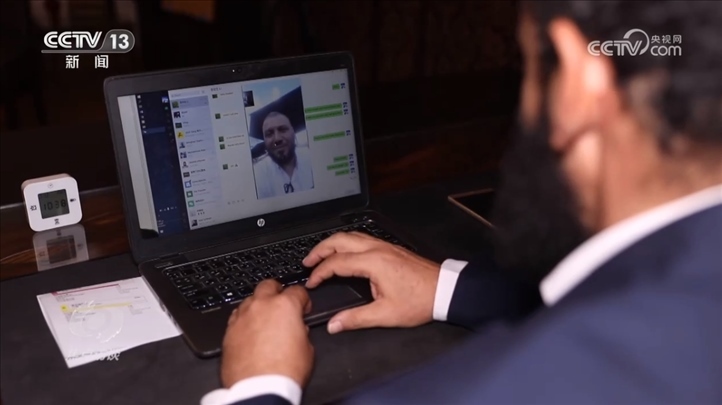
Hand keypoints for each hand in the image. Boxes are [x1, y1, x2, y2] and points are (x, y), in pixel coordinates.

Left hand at [221, 280, 313, 387]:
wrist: (258, 389)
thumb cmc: (284, 371)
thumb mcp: (307, 349)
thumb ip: (302, 332)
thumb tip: (298, 330)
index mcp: (285, 306)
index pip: (297, 291)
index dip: (303, 299)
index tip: (303, 308)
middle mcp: (261, 306)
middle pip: (268, 285)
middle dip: (276, 290)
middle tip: (281, 301)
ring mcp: (242, 317)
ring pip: (249, 300)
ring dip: (258, 305)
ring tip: (264, 318)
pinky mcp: (229, 332)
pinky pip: (237, 317)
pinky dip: (245, 320)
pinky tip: (250, 331)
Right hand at [304, 232, 440, 333]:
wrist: (445, 290)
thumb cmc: (420, 300)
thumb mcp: (386, 314)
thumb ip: (356, 318)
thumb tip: (335, 324)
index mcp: (373, 262)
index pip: (336, 263)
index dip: (319, 272)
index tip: (311, 283)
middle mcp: (377, 249)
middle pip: (339, 240)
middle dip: (320, 249)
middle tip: (307, 261)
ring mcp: (385, 246)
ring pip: (351, 235)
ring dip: (333, 243)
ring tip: (321, 254)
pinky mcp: (391, 248)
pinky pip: (362, 238)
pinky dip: (347, 243)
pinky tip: (345, 251)